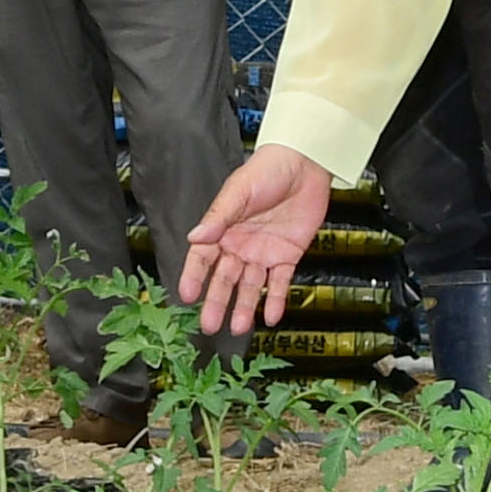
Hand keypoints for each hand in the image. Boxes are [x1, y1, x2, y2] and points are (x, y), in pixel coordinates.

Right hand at [180, 144, 331, 333]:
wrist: (305, 163)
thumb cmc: (267, 170)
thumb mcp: (239, 191)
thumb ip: (218, 217)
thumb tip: (194, 237)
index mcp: (223, 228)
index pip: (203, 258)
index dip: (194, 277)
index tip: (186, 296)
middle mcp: (241, 244)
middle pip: (225, 278)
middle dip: (217, 302)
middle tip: (209, 325)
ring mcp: (264, 252)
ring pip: (251, 285)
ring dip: (245, 306)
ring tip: (238, 328)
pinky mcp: (288, 255)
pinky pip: (280, 282)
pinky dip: (276, 300)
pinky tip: (270, 316)